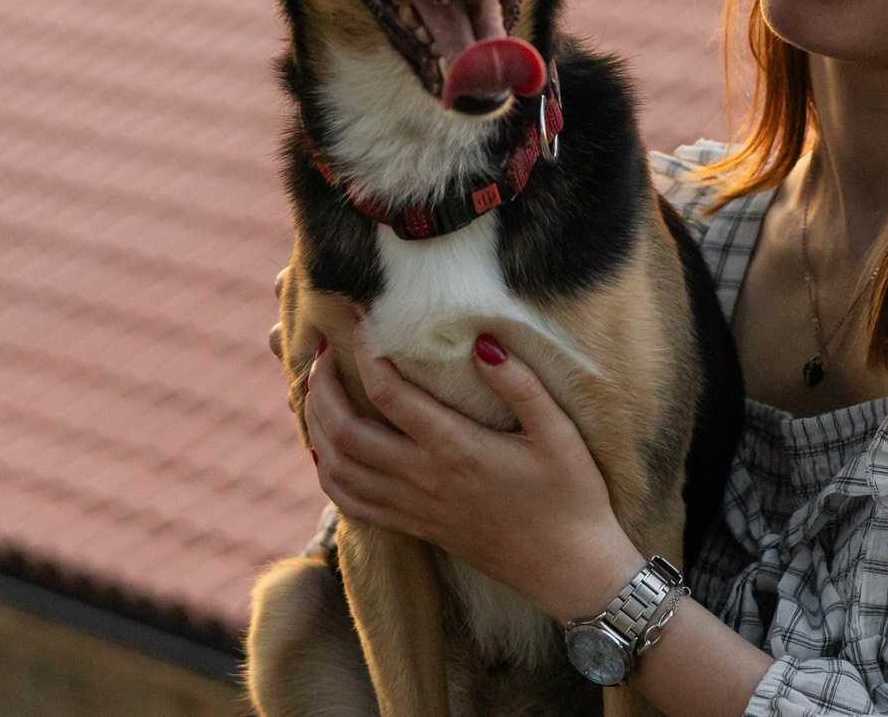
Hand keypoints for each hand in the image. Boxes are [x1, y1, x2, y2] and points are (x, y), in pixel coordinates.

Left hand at [301, 316, 644, 620]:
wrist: (570, 570)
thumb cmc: (572, 496)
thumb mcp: (558, 433)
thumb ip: (520, 384)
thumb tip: (482, 341)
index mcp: (456, 449)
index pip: (389, 394)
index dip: (364, 352)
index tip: (358, 318)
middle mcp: (424, 480)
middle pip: (345, 432)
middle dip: (322, 386)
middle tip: (321, 351)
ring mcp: (415, 509)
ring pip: (338, 470)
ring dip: (316, 427)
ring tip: (315, 391)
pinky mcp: (416, 528)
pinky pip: (352, 505)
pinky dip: (328, 475)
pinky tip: (327, 449)